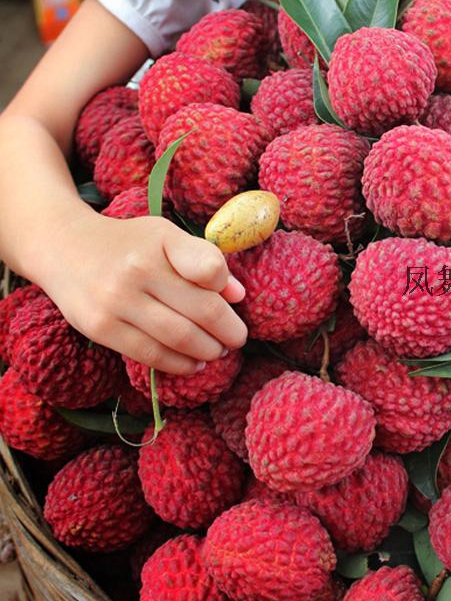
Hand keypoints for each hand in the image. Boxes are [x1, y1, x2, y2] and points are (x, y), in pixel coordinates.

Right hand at [41, 211, 248, 374]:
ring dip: (208, 351)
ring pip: (180, 337)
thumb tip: (237, 295)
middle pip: (203, 311)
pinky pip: (150, 355)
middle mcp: (139, 269)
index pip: (209, 267)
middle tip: (237, 339)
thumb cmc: (130, 244)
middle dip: (229, 331)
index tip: (231, 298)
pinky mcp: (100, 328)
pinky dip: (179, 364)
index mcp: (161, 240)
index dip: (226, 286)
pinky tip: (193, 363)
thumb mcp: (166, 237)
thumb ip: (204, 260)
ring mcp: (117, 300)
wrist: (63, 247)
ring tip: (217, 351)